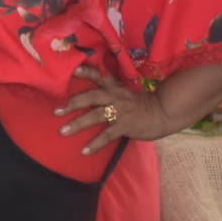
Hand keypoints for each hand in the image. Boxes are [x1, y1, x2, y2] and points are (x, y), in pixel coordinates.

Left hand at [54, 65, 170, 154]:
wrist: (164, 113)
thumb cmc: (141, 104)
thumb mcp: (125, 92)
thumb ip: (109, 92)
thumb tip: (87, 95)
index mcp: (115, 87)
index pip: (98, 76)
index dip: (85, 72)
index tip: (71, 69)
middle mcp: (115, 96)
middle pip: (91, 97)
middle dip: (73, 103)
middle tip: (57, 111)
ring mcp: (121, 111)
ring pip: (95, 116)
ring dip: (78, 124)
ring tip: (63, 131)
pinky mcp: (126, 126)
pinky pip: (107, 136)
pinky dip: (95, 144)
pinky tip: (84, 151)